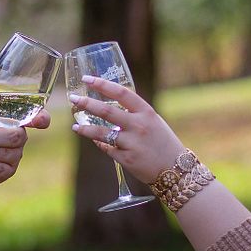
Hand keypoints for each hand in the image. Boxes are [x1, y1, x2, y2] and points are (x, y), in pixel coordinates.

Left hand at [69, 76, 185, 185]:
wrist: (177, 170)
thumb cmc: (164, 143)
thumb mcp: (153, 122)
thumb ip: (134, 114)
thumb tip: (110, 104)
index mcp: (146, 112)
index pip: (121, 92)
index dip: (102, 84)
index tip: (87, 79)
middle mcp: (138, 125)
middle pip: (106, 111)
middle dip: (86, 103)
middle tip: (73, 99)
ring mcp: (132, 143)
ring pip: (101, 133)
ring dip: (85, 129)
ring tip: (75, 127)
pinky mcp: (126, 159)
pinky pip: (107, 148)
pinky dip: (99, 144)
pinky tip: (94, 141)